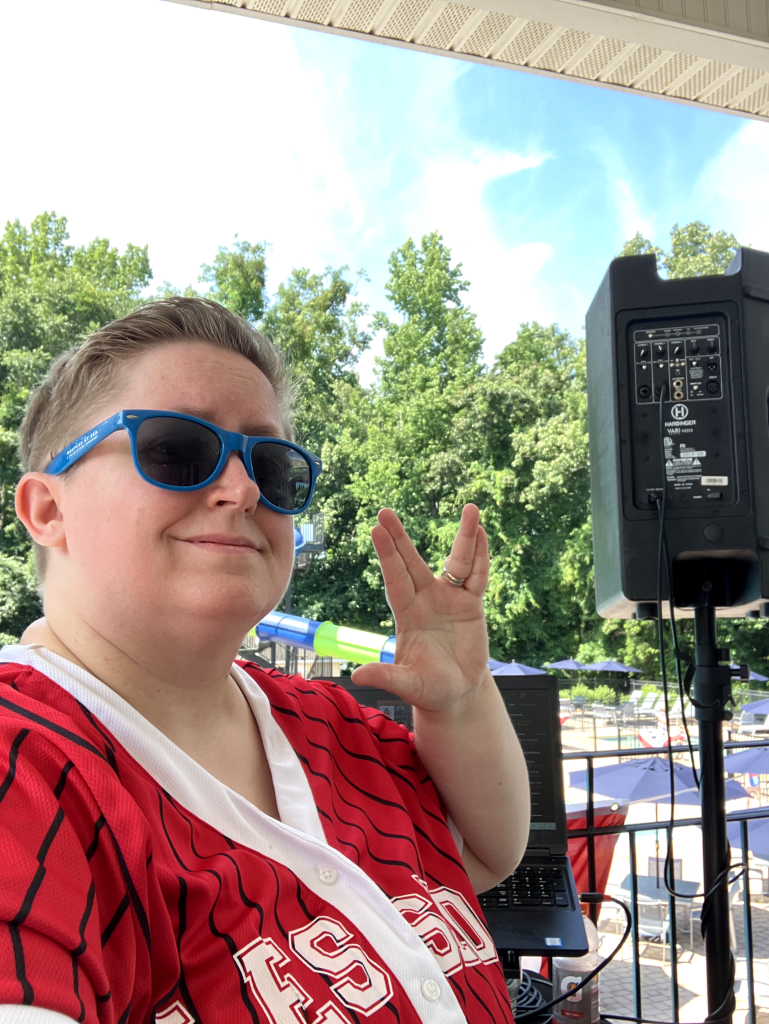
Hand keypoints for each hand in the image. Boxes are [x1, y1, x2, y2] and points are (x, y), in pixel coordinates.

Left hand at [351, 504, 491, 712]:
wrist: (456, 693)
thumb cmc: (429, 689)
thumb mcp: (408, 684)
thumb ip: (387, 676)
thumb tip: (357, 675)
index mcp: (407, 615)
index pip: (396, 580)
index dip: (388, 556)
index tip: (377, 530)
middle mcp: (426, 601)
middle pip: (412, 563)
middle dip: (400, 538)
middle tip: (384, 512)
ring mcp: (450, 600)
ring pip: (457, 562)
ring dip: (463, 536)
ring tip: (469, 507)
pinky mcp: (471, 605)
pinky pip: (477, 577)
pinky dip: (481, 556)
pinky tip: (482, 533)